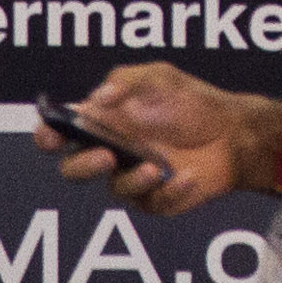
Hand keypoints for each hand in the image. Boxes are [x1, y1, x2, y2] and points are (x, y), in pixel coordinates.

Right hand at [41, 66, 278, 216]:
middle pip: (72, 170)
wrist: (234, 132)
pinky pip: (151, 204)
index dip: (47, 136)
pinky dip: (170, 191)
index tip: (52, 135)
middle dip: (83, 166)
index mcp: (103, 121)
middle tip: (107, 155)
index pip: (59, 134)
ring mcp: (130, 178)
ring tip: (158, 167)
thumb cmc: (192, 102)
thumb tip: (98, 97)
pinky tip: (188, 176)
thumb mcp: (160, 78)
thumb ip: (127, 80)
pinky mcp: (154, 200)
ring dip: (134, 179)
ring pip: (114, 190)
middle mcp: (110, 152)